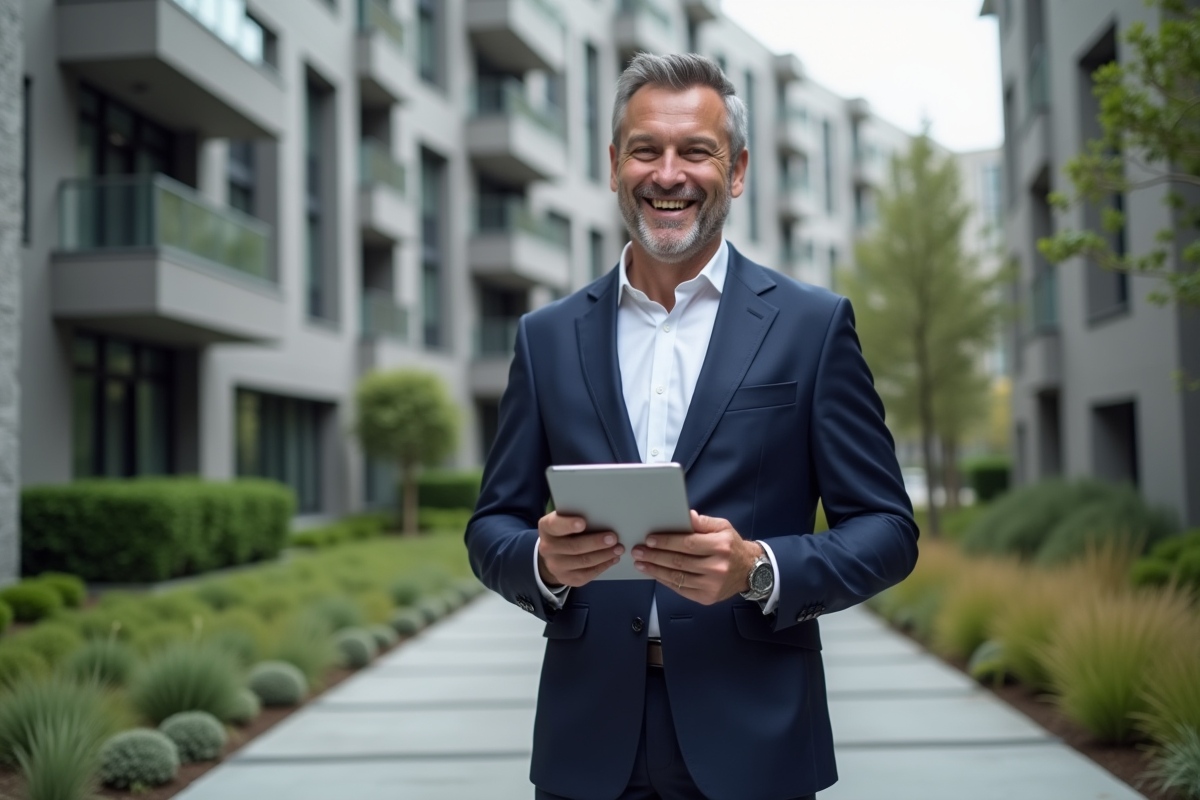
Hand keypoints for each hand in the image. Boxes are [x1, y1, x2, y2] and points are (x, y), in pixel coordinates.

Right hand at [537, 511, 623, 587]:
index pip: (555, 525)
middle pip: (574, 546)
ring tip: (618, 549)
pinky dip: (603, 566)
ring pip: (583, 562)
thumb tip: (602, 514)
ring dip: (604, 555)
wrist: (553, 554)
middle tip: (613, 538)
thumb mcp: (565, 520)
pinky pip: (587, 574)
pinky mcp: (566, 578)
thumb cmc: (565, 530)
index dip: (568, 524)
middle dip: (595, 542)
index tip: (583, 522)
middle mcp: (547, 548)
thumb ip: (576, 516)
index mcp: (547, 528)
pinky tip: (613, 559)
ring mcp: (555, 566)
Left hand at [631, 510, 761, 604]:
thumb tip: (685, 515)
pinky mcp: (706, 598)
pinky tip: (654, 574)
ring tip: (640, 564)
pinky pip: (680, 589)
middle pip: (679, 561)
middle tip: (638, 551)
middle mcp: (717, 567)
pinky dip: (665, 581)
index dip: (666, 542)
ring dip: (655, 570)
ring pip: (677, 577)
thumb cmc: (731, 546)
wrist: (749, 570)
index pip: (687, 544)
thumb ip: (702, 522)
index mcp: (720, 546)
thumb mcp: (722, 527)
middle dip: (655, 556)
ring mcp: (711, 585)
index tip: (649, 539)